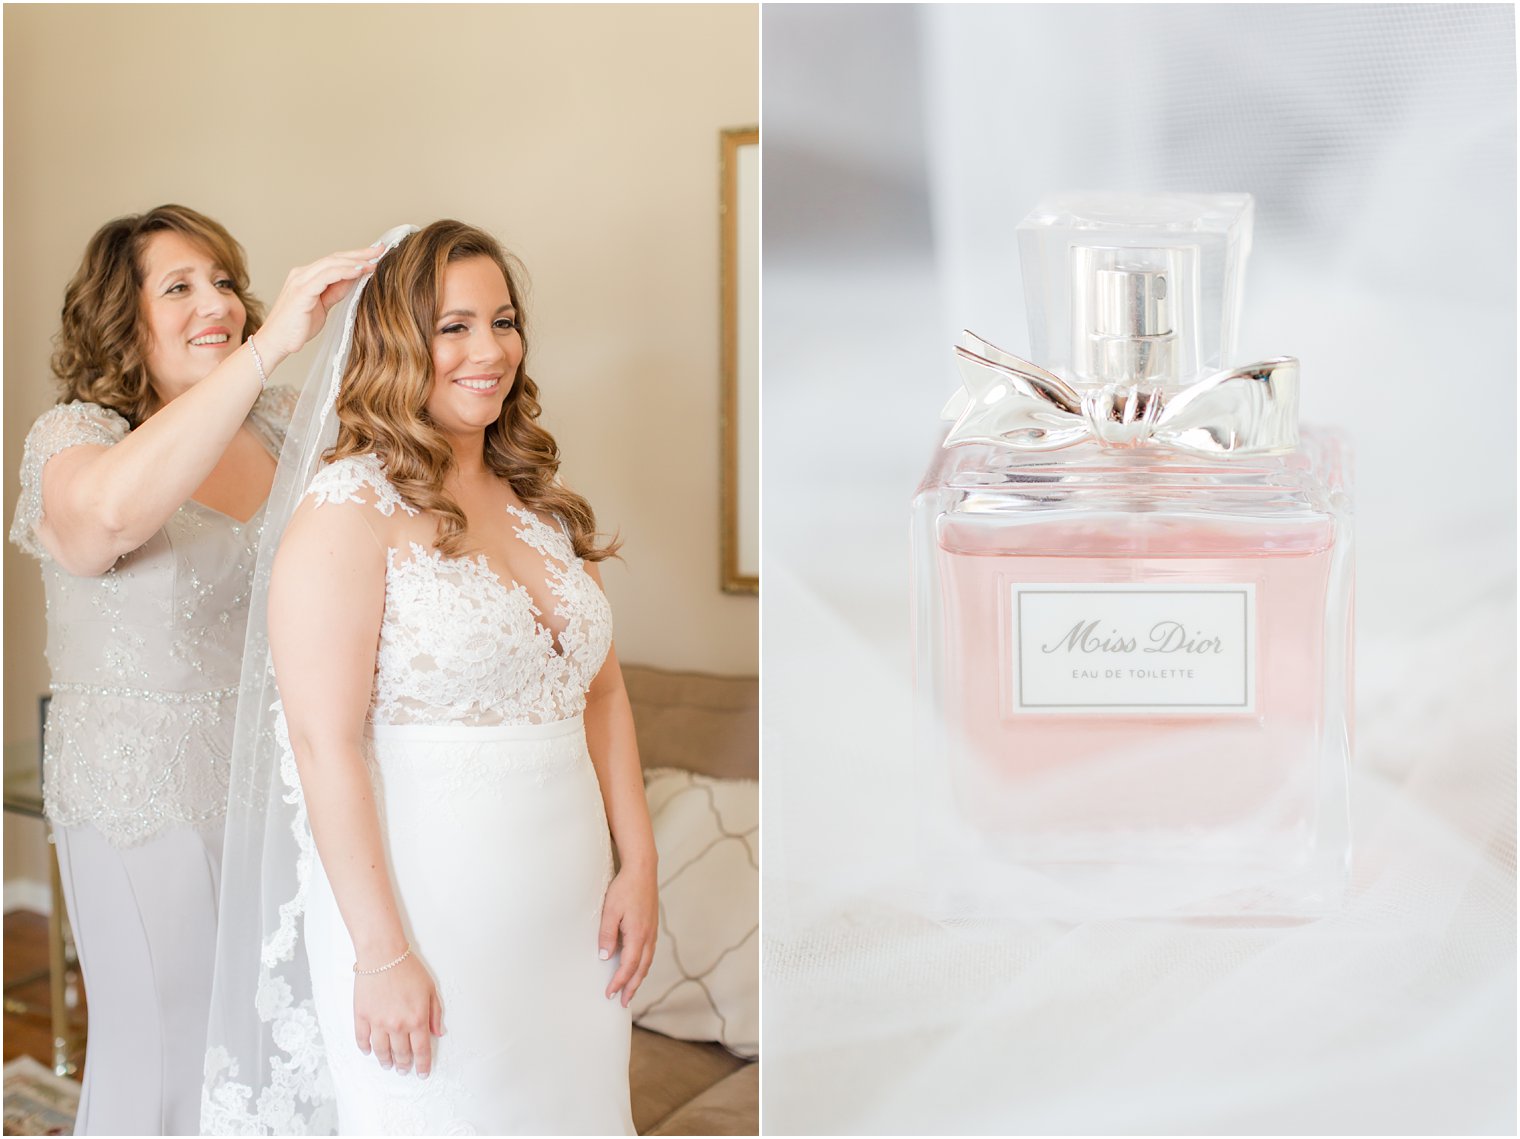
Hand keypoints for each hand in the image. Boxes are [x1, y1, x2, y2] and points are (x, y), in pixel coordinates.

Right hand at [255, 244, 384, 361]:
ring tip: (373, 261)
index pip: (335, 262)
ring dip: (355, 261)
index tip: (376, 255)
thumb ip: (335, 291)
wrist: (276, 343)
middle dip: (360, 254)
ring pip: (332, 264)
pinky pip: (325, 277)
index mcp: (307, 277)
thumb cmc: (297, 327)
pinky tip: (358, 271)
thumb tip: (354, 280)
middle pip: (335, 258)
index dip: (356, 257)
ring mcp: (300, 281)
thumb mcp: (323, 306)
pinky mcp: (301, 292)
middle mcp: (302, 274)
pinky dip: (343, 272)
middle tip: (380, 249)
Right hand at [353, 952, 444, 1078]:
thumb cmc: (409, 969)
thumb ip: (435, 1014)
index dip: (422, 1065)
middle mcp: (397, 1026)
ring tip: (388, 1065)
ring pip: (381, 1051)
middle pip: (401, 1054)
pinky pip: (362, 1039)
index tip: (422, 1073)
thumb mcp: (430, 989)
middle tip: (405, 1070)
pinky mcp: (361, 1016)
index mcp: (416, 1020)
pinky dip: (365, 1048)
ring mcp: (377, 1023)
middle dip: (404, 1065)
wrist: (383, 955)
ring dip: (386, 1061)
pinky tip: (369, 1051)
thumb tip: (438, 1033)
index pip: (421, 1051)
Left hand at [598, 864, 656, 1006]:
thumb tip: (605, 956)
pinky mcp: (652, 925)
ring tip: (630, 989)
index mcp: (638, 934)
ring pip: (647, 961)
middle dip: (632, 987)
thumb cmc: (625, 888)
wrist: (642, 869)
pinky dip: (643, 964)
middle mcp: (648, 936)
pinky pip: (649, 952)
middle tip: (623, 1002)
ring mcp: (652, 931)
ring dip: (639, 977)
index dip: (619, 982)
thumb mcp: (610, 910)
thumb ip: (607, 934)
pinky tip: (637, 966)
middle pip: (641, 969)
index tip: (610, 994)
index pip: (629, 966)